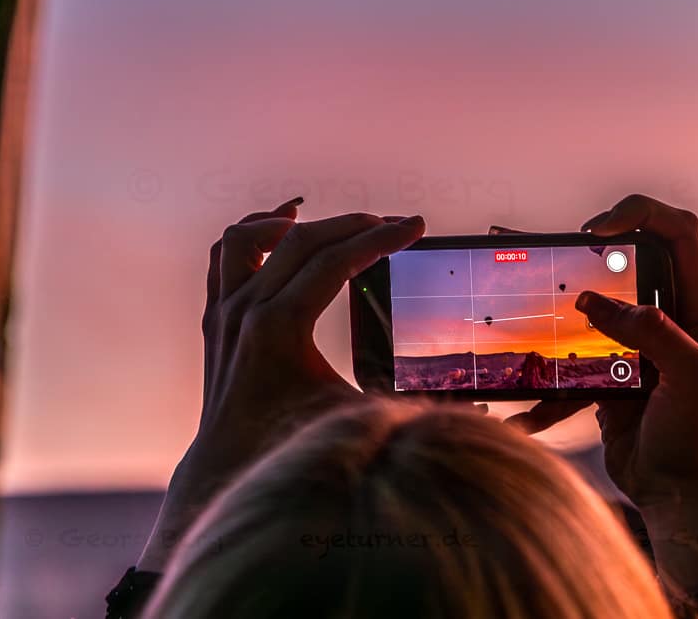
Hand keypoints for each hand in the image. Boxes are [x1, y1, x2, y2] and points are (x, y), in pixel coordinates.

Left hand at [137, 200, 425, 570]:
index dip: (382, 238)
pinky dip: (255, 234)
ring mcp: (225, 312)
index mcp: (279, 329)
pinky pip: (226, 255)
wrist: (230, 472)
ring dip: (295, 224)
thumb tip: (481, 410)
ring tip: (333, 223)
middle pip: (304, 240)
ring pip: (251, 236)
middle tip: (393, 225)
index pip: (337, 260)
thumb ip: (411, 408)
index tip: (414, 226)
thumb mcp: (358, 424)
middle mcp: (246, 312)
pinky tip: (282, 230)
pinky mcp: (216, 318)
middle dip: (356, 224)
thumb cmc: (292, 452)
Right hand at [508, 195, 697, 590]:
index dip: (641, 215)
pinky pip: (568, 356)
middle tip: (547, 245)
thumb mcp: (691, 377)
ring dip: (552, 289)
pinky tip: (517, 391)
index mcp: (696, 307)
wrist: (675, 492)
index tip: (596, 231)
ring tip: (513, 271)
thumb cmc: (696, 435)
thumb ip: (652, 332)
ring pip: (589, 299)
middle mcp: (667, 315)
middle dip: (584, 243)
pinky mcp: (605, 369)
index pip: (678, 233)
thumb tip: (597, 302)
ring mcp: (632, 341)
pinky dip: (542, 370)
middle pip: (626, 255)